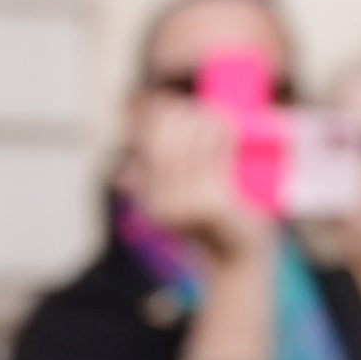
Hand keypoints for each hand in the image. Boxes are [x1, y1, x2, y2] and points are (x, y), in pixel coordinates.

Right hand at [124, 93, 277, 268]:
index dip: (153, 121)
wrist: (238, 259)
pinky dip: (219, 134)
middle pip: (164, 148)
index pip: (145, 152)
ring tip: (211, 113)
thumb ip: (150, 191)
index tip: (165, 100)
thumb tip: (122, 174)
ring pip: (189, 149)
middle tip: (190, 104)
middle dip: (176, 118)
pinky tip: (225, 122)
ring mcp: (188, 206)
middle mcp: (162, 207)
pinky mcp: (214, 204)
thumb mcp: (176, 208)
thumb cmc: (209, 227)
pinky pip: (215, 157)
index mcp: (150, 204)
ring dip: (200, 122)